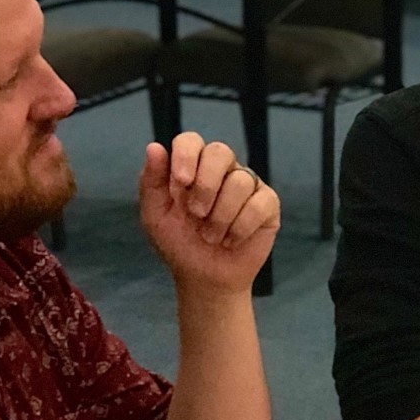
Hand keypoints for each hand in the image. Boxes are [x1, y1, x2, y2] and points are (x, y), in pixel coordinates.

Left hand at [139, 134, 279, 292]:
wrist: (204, 279)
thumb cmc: (179, 245)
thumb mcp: (156, 217)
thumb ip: (152, 182)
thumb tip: (154, 146)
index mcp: (191, 167)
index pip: (191, 141)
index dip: (186, 156)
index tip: (181, 183)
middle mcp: (221, 170)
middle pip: (220, 152)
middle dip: (206, 186)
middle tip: (196, 214)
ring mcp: (246, 185)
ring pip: (240, 181)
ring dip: (221, 216)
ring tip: (211, 236)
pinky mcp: (267, 204)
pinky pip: (260, 202)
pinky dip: (241, 226)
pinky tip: (231, 240)